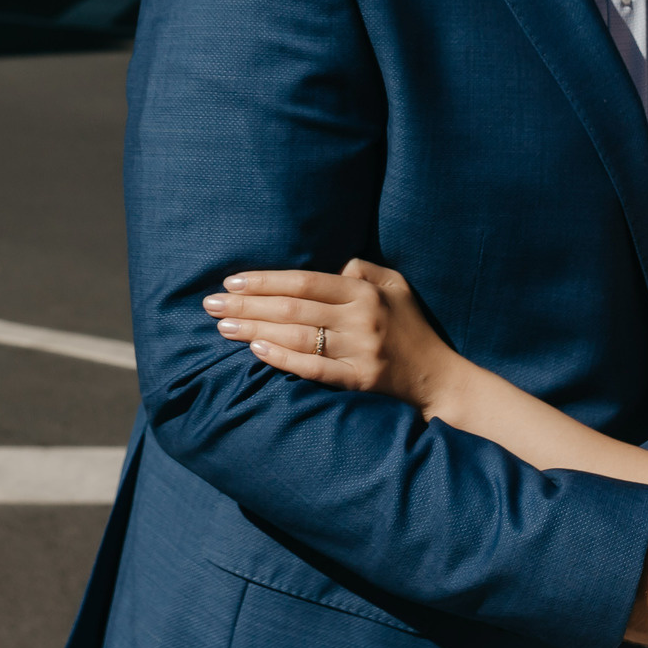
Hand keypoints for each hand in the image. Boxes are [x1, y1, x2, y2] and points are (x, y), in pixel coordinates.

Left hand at [202, 260, 458, 407]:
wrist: (437, 377)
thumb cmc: (410, 326)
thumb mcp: (395, 285)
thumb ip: (362, 269)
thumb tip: (327, 266)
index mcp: (365, 292)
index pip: (304, 282)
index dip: (266, 280)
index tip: (232, 281)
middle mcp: (361, 319)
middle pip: (292, 309)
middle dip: (247, 305)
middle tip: (211, 304)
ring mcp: (359, 351)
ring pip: (297, 338)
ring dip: (254, 331)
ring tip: (223, 327)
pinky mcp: (358, 380)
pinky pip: (313, 369)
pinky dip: (282, 359)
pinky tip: (255, 351)